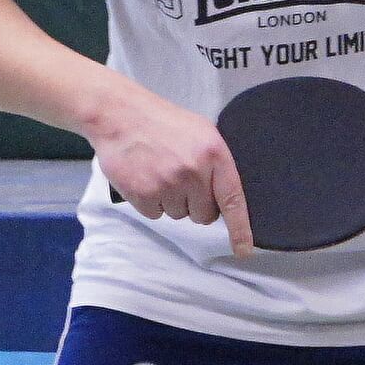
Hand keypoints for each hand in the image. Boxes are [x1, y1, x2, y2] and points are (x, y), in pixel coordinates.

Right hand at [90, 82, 253, 256]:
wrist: (120, 115)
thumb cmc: (161, 122)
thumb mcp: (200, 132)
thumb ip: (214, 162)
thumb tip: (222, 195)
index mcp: (214, 154)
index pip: (233, 200)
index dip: (240, 229)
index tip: (243, 249)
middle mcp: (194, 171)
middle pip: (204, 214)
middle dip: (195, 204)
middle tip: (180, 180)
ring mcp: (168, 184)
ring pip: (179, 215)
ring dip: (171, 201)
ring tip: (159, 172)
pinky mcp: (144, 194)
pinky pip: (155, 214)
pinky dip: (150, 201)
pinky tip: (145, 178)